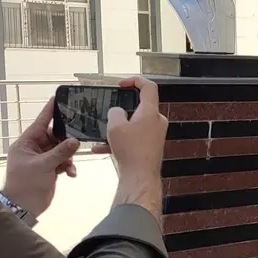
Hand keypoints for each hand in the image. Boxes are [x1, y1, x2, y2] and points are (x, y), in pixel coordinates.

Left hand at [1, 97, 80, 215]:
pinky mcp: (50, 168)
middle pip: (55, 136)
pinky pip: (64, 161)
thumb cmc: (26, 183)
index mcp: (26, 143)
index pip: (40, 123)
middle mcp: (34, 148)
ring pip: (62, 149)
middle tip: (79, 138)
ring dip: (69, 156)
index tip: (58, 98)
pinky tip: (71, 174)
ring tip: (70, 165)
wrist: (24, 207)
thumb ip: (60, 152)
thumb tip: (76, 141)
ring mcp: (43, 158)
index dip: (50, 111)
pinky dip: (68, 166)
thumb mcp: (43, 166)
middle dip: (66, 140)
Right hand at [98, 76, 167, 217]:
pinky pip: (133, 138)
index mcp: (150, 112)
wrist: (140, 177)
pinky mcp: (150, 146)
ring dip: (117, 128)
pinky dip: (118, 140)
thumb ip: (114, 112)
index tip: (122, 84)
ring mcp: (155, 134)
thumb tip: (117, 112)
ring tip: (102, 134)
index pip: (149, 87)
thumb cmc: (131, 151)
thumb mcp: (115, 126)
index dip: (135, 80)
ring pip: (133, 124)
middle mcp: (156, 122)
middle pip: (139, 107)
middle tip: (109, 112)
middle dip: (121, 109)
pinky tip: (101, 148)